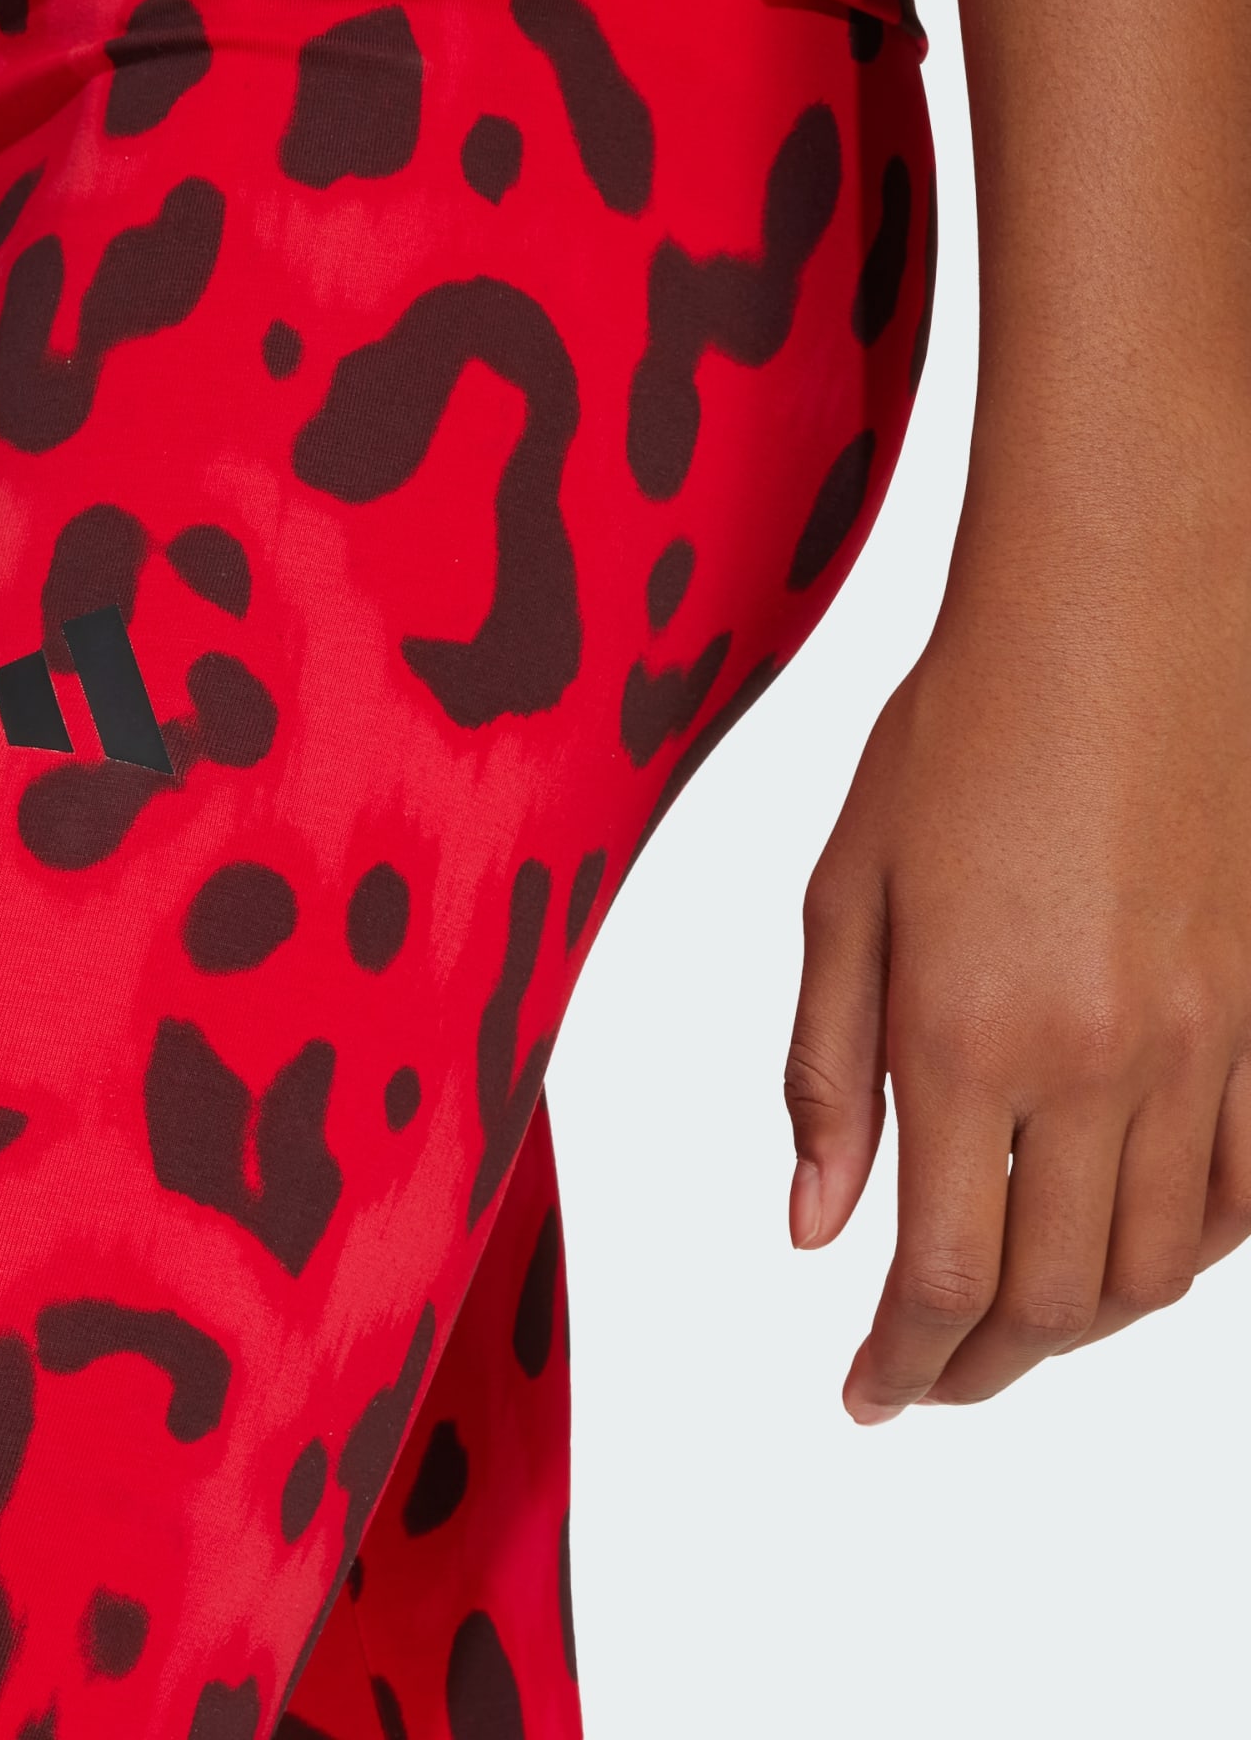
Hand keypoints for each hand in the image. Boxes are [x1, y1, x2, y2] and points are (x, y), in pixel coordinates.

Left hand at [784, 564, 1250, 1421]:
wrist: (1118, 624)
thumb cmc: (957, 742)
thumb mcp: (845, 899)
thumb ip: (827, 1075)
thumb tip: (812, 1229)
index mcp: (966, 1036)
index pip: (942, 1274)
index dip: (900, 1363)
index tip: (863, 1396)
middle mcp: (1098, 1064)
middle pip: (1054, 1300)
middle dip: (978, 1367)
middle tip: (921, 1378)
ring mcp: (1203, 1046)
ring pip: (1160, 1267)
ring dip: (1078, 1327)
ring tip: (1008, 1330)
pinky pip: (1247, 1190)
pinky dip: (1185, 1254)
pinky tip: (1126, 1246)